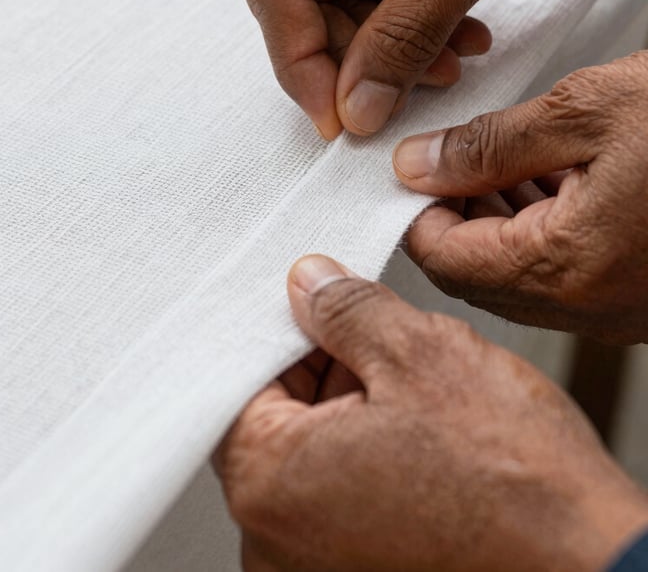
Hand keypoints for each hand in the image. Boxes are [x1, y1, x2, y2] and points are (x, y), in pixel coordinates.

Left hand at [215, 254, 647, 571]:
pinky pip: (336, 496)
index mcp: (270, 484)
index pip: (239, 380)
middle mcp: (277, 541)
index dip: (283, 330)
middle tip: (372, 339)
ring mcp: (316, 564)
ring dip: (345, 409)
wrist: (589, 566)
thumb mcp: (421, 354)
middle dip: (319, 367)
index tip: (312, 306)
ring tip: (408, 390)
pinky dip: (363, 454)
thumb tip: (308, 284)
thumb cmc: (514, 486)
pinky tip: (414, 431)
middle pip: (273, 419)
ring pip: (308, 456)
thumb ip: (345, 310)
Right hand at [246, 0, 647, 138]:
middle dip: (354, 56)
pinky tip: (458, 41)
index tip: (331, 115)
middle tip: (384, 101)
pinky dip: (417, 29)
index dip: (301, 60)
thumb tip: (357, 103)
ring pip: (351, 5)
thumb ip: (402, 38)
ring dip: (391, 49)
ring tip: (444, 67)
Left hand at [395, 52, 647, 343]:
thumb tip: (418, 165)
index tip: (407, 172)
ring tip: (495, 159)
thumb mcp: (585, 111)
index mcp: (566, 267)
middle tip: (448, 158)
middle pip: (476, 277)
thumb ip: (488, 146)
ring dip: (493, 222)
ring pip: (518, 277)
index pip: (442, 261)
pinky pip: (564, 275)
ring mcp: (621, 309)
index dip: (413, 213)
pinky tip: (545, 179)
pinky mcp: (644, 295)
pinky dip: (538, 230)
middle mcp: (592, 307)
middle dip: (452, 217)